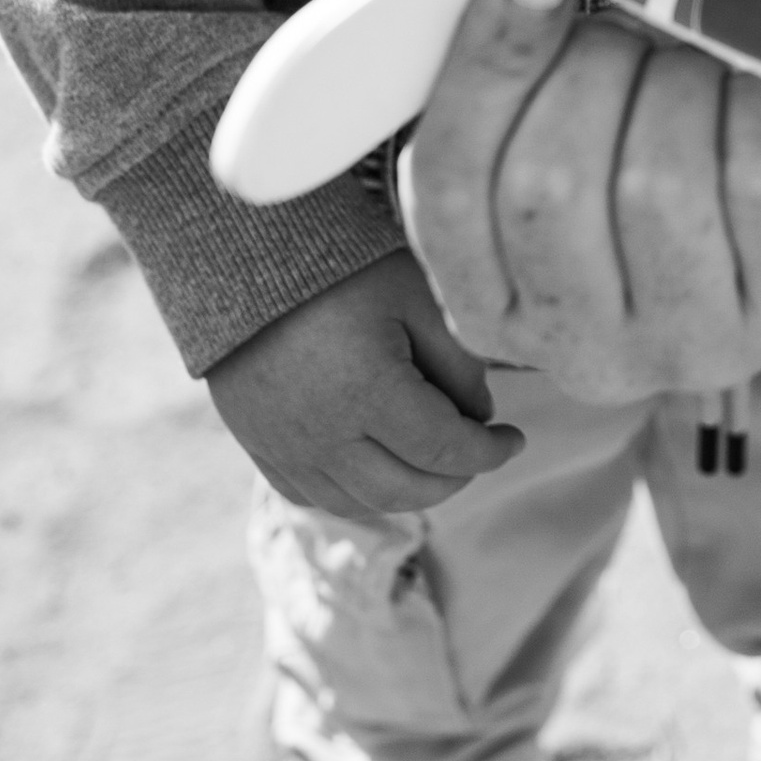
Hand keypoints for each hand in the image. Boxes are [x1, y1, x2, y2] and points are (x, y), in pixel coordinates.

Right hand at [205, 248, 522, 515]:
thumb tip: (479, 418)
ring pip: (360, 503)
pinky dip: (356, 494)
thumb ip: (458, 364)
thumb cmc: (341, 267)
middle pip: (407, 490)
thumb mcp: (416, 299)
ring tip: (435, 461)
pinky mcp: (258, 447)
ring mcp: (283, 448)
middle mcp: (322, 435)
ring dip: (409, 492)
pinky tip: (379, 468)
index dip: (489, 452)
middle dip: (456, 477)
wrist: (245, 257)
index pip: (445, 451)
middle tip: (479, 452)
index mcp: (367, 394)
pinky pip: (313, 495)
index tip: (515, 439)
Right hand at [398, 0, 760, 400]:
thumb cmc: (689, 161)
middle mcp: (582, 354)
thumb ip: (524, 75)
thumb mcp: (582, 135)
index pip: (444, 184)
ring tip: (695, 67)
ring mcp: (693, 345)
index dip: (485, 60)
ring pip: (653, 184)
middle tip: (633, 35)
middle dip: (591, 68)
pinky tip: (755, 91)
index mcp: (492, 309)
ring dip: (677, 84)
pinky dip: (753, 101)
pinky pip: (754, 175)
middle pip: (543, 186)